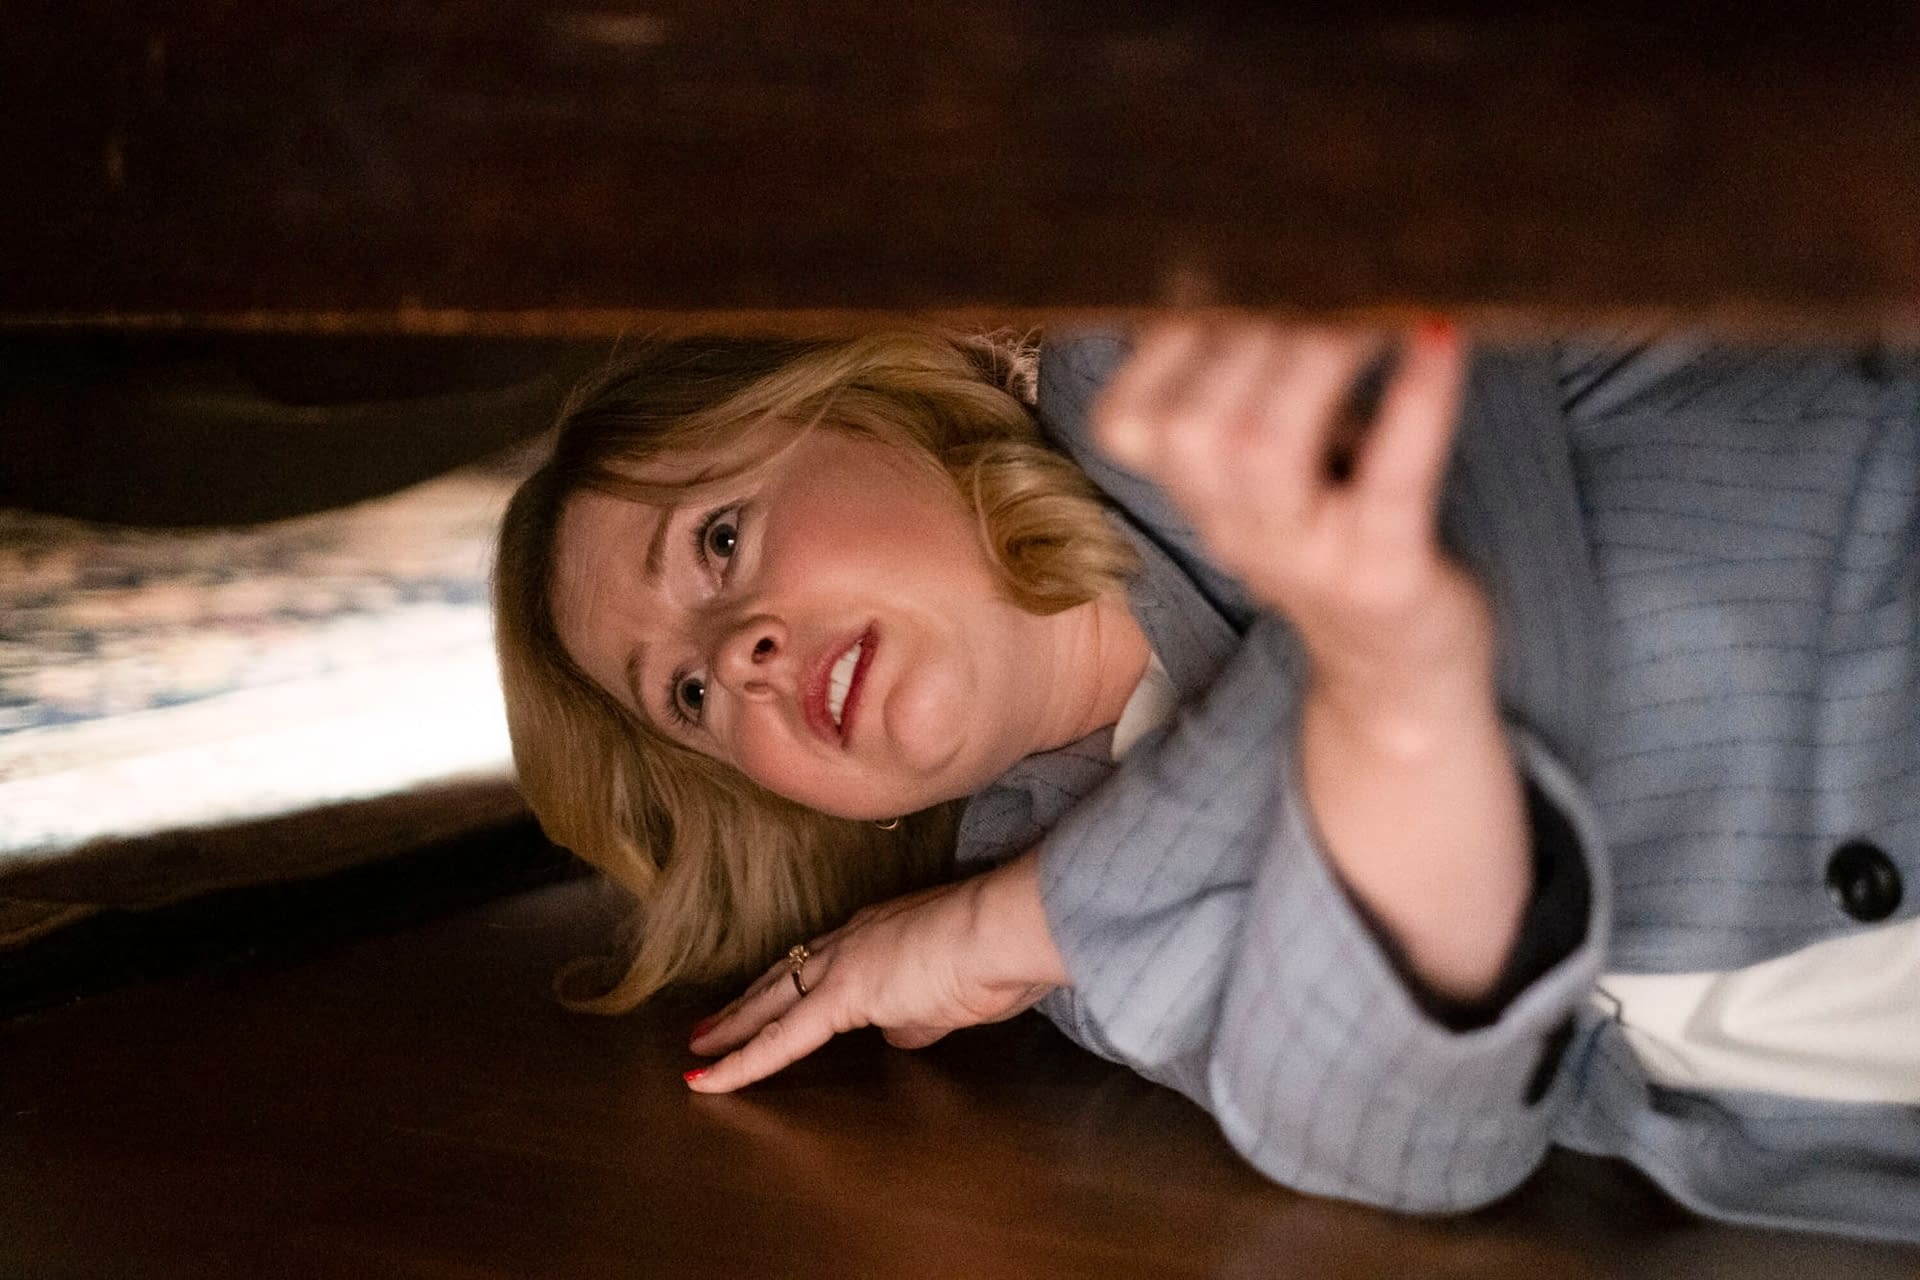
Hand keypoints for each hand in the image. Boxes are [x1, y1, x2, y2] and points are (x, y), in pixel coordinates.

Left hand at [684, 850, 1065, 1092]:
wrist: (1003, 932)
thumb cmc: (995, 959)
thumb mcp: (951, 996)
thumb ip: (917, 1018)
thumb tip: (896, 1036)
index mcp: (880, 935)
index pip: (823, 964)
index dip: (793, 986)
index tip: (769, 1000)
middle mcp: (852, 940)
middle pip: (784, 977)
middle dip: (745, 1003)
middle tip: (707, 1025)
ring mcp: (843, 963)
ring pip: (771, 1000)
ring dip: (733, 1025)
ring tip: (699, 1049)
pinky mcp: (842, 994)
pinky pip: (780, 1037)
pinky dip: (742, 1060)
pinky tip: (708, 1078)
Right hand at [1093, 319, 1483, 693]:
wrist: (1402, 682)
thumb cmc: (1346, 541)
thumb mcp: (1277, 473)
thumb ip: (1254, 389)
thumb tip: (1262, 262)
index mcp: (1200, 501)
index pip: (1126, 423)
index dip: (1165, 342)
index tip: (1232, 283)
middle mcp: (1236, 535)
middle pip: (1195, 426)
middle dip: (1250, 337)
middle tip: (1323, 293)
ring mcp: (1306, 563)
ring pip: (1261, 448)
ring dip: (1316, 357)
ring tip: (1372, 314)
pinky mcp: (1387, 578)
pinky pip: (1391, 481)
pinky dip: (1416, 401)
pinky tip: (1438, 338)